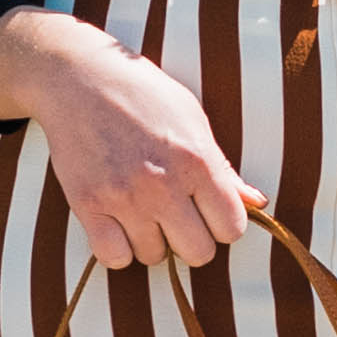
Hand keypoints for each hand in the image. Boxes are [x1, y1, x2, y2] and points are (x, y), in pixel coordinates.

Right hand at [0, 10, 254, 273]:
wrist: (79, 78)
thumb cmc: (142, 94)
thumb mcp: (193, 119)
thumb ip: (223, 167)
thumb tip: (257, 203)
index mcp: (198, 159)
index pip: (232, 228)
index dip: (223, 224)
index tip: (207, 212)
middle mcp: (163, 183)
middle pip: (198, 253)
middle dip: (190, 240)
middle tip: (175, 217)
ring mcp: (124, 196)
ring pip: (154, 258)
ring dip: (151, 241)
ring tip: (141, 211)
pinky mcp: (88, 204)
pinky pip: (114, 258)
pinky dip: (118, 249)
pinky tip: (118, 226)